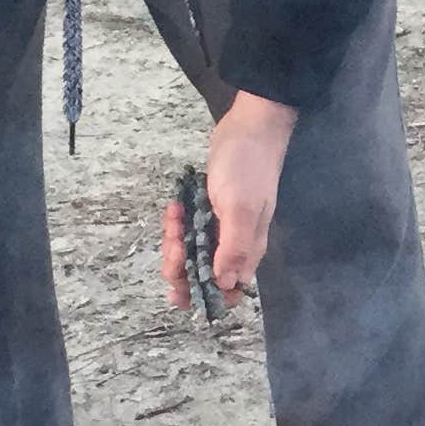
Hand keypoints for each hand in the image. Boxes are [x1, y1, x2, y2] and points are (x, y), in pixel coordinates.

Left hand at [164, 93, 296, 310]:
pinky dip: (176, 223)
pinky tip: (176, 205)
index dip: (203, 297)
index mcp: (246, 251)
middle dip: (180, 265)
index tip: (180, 287)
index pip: (227, 292)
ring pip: (190, 253)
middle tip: (175, 242)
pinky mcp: (208, 212)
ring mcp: (220, 228)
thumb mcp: (240, 208)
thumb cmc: (248, 167)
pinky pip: (186, 230)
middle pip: (202, 276)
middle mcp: (234, 245)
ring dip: (175, 241)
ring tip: (175, 215)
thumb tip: (224, 286)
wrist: (250, 128)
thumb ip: (233, 248)